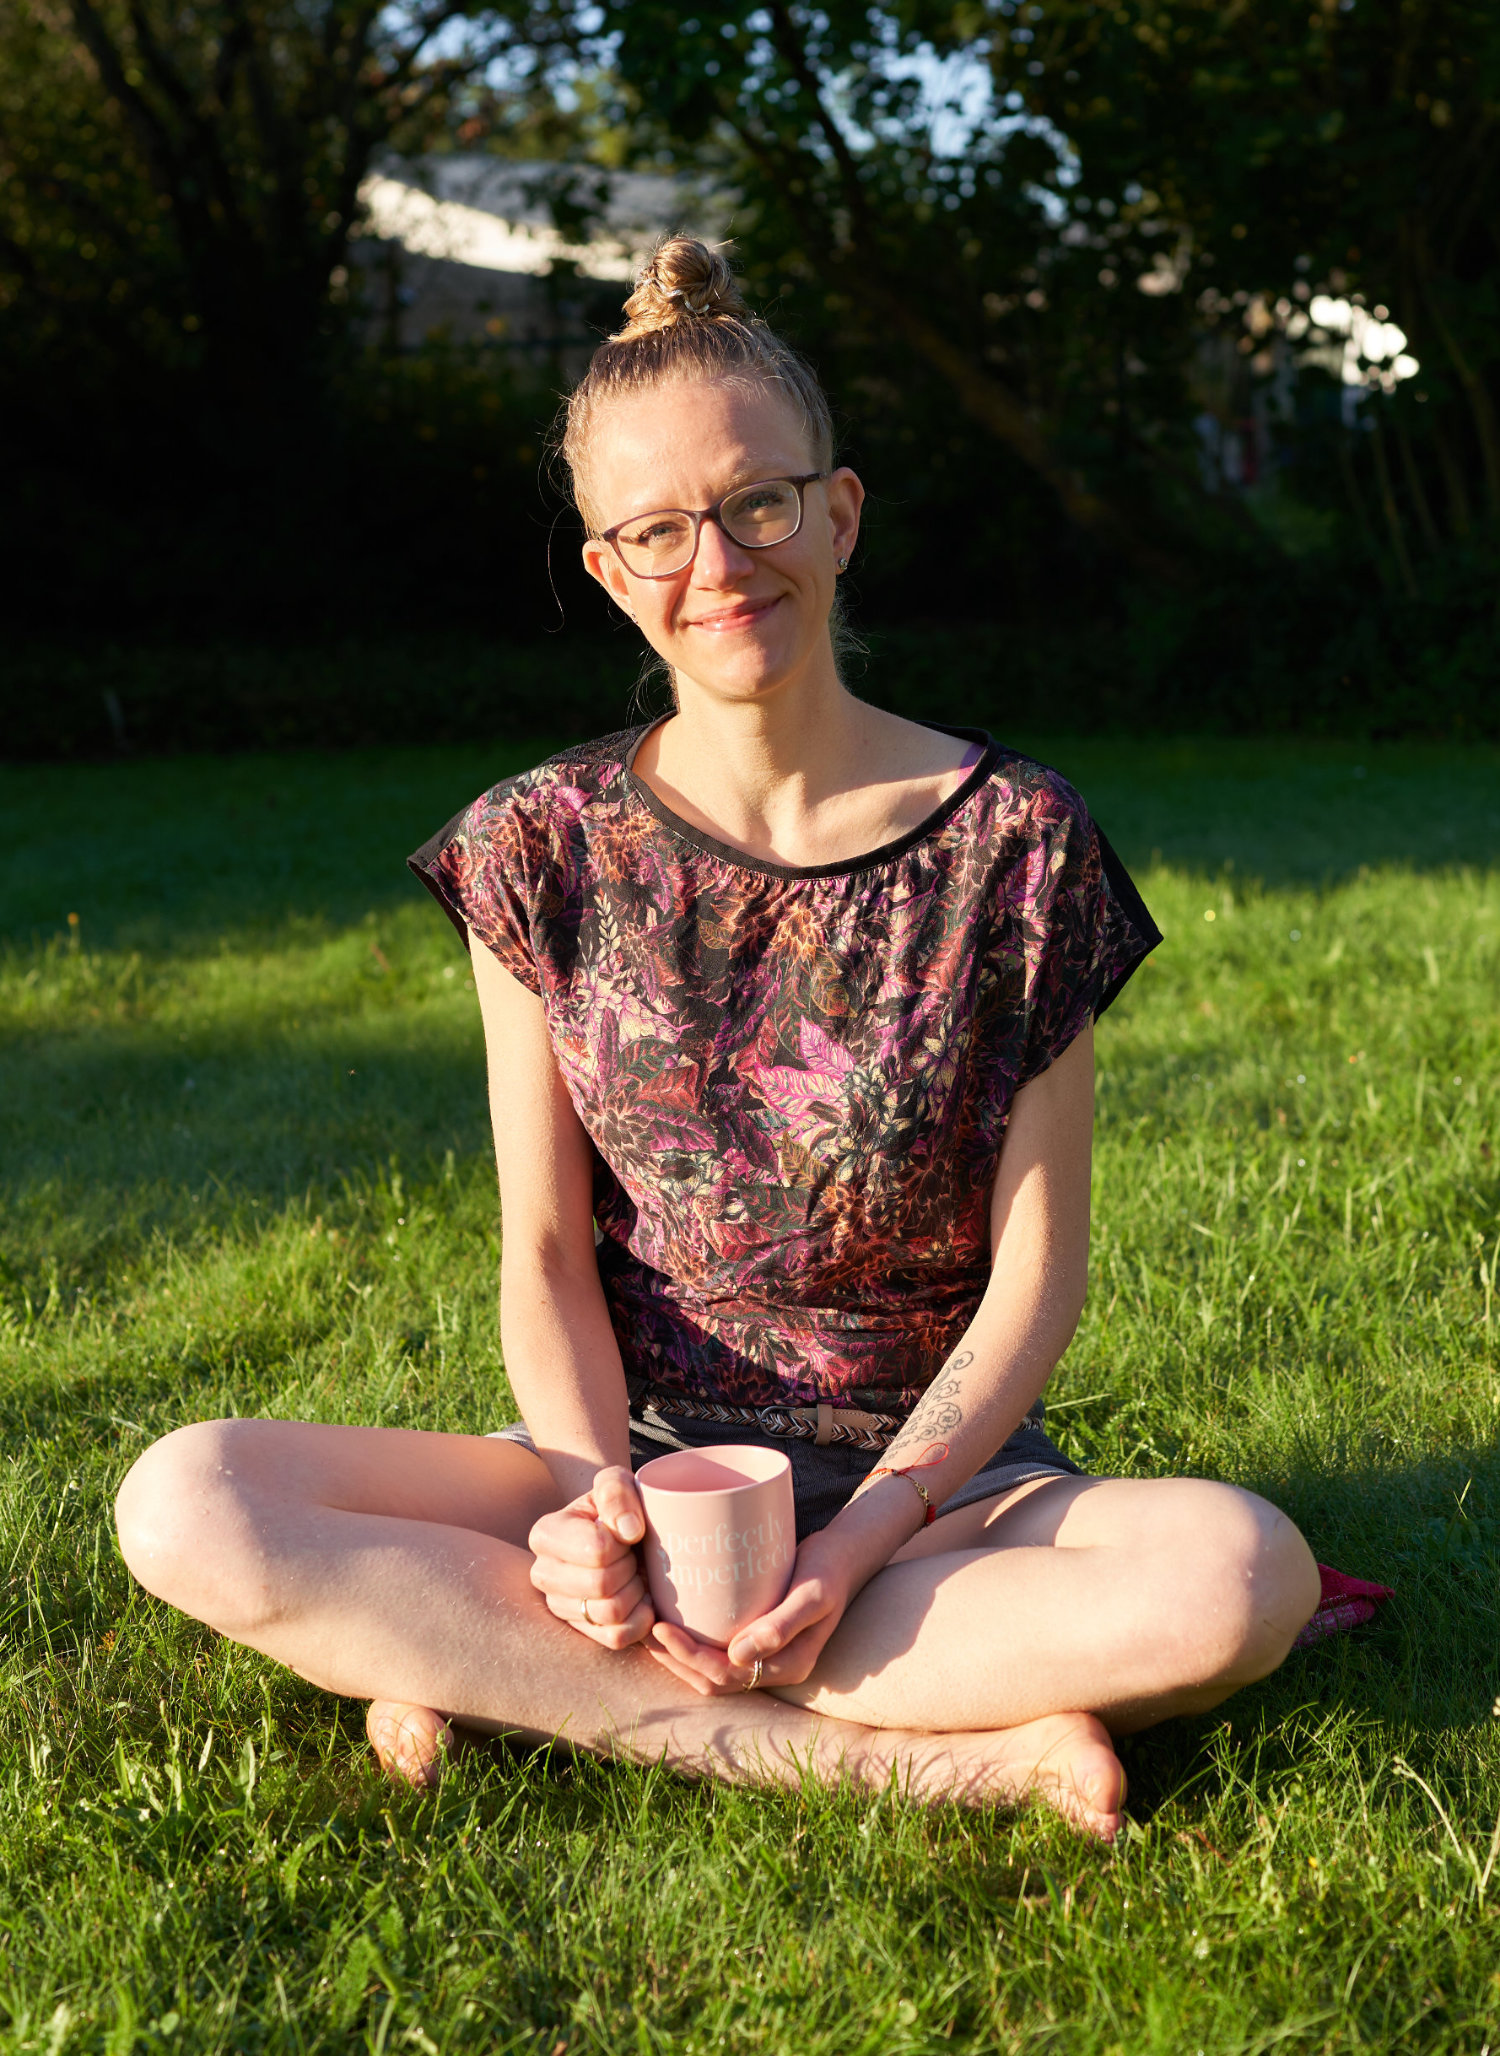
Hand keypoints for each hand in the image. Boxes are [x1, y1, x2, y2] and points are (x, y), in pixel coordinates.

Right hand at [527, 1466, 654, 1649]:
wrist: (620, 1532)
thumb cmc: (617, 1506)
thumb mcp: (616, 1482)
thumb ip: (616, 1491)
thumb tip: (628, 1531)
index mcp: (545, 1534)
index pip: (596, 1549)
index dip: (623, 1542)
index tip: (627, 1533)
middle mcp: (543, 1574)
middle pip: (602, 1585)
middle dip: (630, 1568)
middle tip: (634, 1556)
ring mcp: (559, 1606)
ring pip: (610, 1613)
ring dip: (636, 1593)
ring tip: (636, 1575)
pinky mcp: (580, 1630)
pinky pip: (616, 1637)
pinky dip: (640, 1620)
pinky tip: (642, 1600)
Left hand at [646, 1531, 852, 1695]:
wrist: (844, 1555)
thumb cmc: (829, 1569)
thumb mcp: (813, 1594)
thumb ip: (782, 1625)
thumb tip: (738, 1656)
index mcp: (788, 1665)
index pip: (726, 1676)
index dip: (689, 1657)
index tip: (660, 1626)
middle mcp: (773, 1668)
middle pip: (713, 1679)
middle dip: (675, 1660)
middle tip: (644, 1628)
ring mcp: (765, 1656)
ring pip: (712, 1670)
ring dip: (678, 1657)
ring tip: (648, 1628)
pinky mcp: (756, 1637)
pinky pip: (718, 1651)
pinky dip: (691, 1643)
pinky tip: (672, 1620)